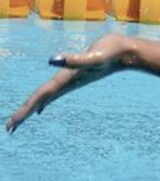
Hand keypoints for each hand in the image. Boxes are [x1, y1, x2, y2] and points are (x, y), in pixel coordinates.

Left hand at [6, 33, 134, 132]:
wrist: (128, 53)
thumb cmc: (112, 51)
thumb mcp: (94, 55)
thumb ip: (74, 59)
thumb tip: (51, 60)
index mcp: (66, 79)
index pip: (40, 97)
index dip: (25, 110)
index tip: (11, 125)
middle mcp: (67, 82)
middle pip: (41, 101)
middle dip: (24, 114)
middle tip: (9, 129)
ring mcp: (71, 81)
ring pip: (46, 98)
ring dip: (32, 109)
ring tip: (19, 120)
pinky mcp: (75, 77)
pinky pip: (55, 93)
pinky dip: (44, 101)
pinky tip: (41, 108)